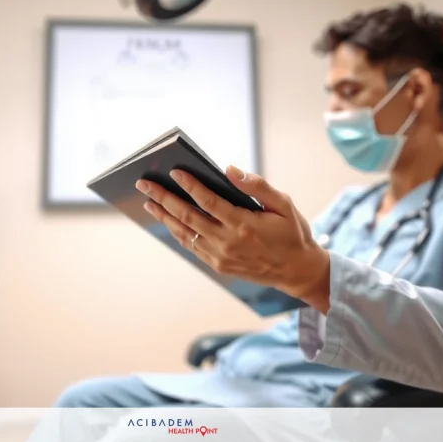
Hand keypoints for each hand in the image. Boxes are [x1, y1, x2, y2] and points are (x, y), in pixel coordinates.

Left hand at [136, 166, 330, 312]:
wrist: (297, 271)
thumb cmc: (292, 233)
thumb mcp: (283, 205)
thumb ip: (257, 186)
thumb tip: (229, 170)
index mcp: (243, 224)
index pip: (208, 200)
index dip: (189, 185)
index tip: (174, 172)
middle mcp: (227, 241)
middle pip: (187, 216)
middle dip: (163, 198)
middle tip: (144, 184)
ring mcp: (220, 256)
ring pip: (185, 233)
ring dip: (164, 216)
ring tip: (148, 202)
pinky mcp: (219, 265)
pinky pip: (193, 246)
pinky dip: (178, 232)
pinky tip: (169, 220)